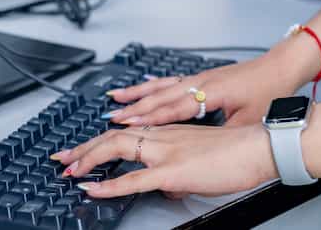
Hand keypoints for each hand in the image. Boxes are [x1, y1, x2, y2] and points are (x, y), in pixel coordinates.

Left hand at [50, 123, 277, 198]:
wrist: (258, 148)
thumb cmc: (239, 152)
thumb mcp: (202, 161)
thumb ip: (181, 170)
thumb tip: (168, 185)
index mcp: (171, 132)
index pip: (127, 132)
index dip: (101, 141)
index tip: (82, 150)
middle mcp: (164, 136)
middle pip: (114, 136)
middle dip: (83, 148)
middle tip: (62, 158)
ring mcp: (167, 151)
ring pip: (117, 149)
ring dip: (89, 159)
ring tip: (69, 170)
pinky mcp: (173, 170)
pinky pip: (133, 179)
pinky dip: (109, 185)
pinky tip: (92, 189)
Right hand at [103, 53, 304, 128]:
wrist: (282, 67)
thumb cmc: (269, 91)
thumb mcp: (248, 121)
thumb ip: (223, 136)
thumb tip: (204, 154)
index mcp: (211, 92)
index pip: (173, 108)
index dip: (150, 118)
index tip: (127, 124)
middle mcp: (201, 81)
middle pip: (161, 95)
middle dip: (134, 107)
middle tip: (110, 116)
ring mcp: (201, 77)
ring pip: (163, 85)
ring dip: (138, 94)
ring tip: (115, 98)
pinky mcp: (204, 76)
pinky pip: (171, 81)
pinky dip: (153, 85)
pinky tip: (143, 87)